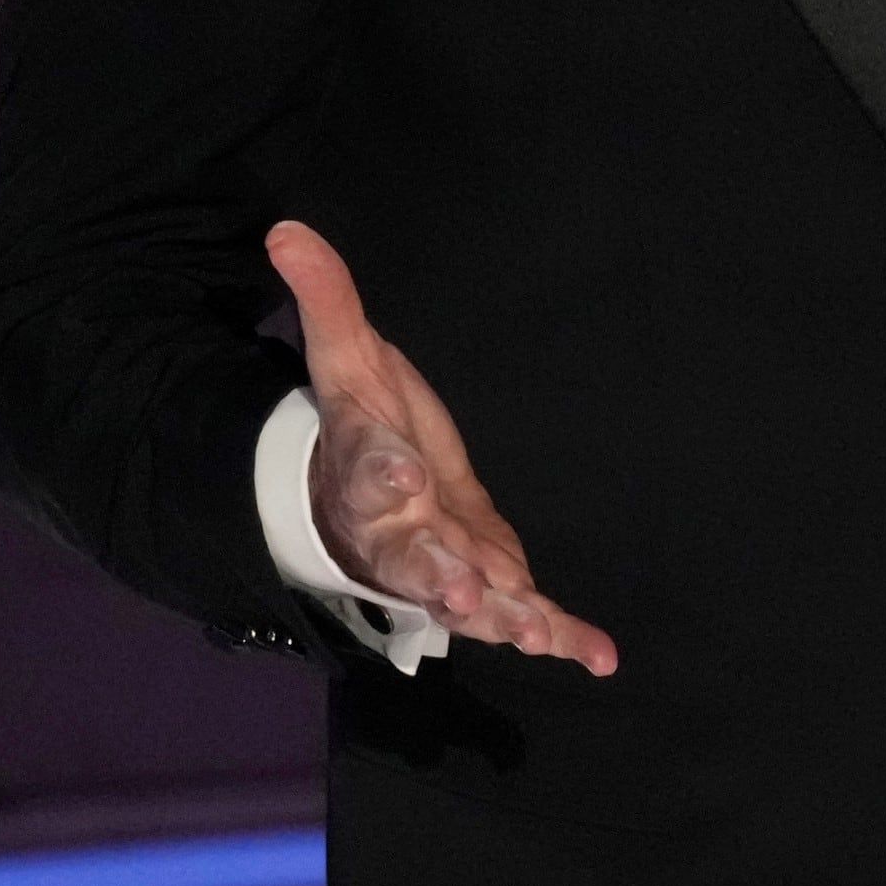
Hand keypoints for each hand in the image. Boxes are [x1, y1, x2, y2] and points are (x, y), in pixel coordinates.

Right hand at [265, 219, 617, 675]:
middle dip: (438, 573)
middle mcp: (399, 531)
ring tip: (535, 631)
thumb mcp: (347, 355)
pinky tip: (599, 657)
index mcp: (368, 468)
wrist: (364, 497)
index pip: (370, 467)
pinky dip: (561, 637)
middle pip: (414, 556)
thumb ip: (327, 298)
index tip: (399, 472)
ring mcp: (444, 568)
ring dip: (502, 615)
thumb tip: (286, 227)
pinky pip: (523, 616)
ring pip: (469, 598)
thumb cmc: (363, 424)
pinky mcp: (487, 585)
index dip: (383, 472)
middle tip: (463, 589)